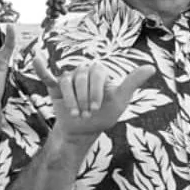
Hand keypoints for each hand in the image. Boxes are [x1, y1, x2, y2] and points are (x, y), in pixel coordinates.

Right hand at [35, 57, 153, 145]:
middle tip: (86, 114)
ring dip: (71, 100)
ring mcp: (68, 78)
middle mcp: (83, 71)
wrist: (84, 130)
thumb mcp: (121, 99)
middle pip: (81, 77)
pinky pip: (47, 75)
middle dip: (84, 98)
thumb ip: (133, 82)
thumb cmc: (105, 114)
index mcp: (99, 71)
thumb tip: (152, 67)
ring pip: (67, 82)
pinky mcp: (55, 86)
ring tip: (76, 114)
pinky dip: (41, 68)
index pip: (96, 74)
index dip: (95, 92)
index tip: (96, 108)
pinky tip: (36, 59)